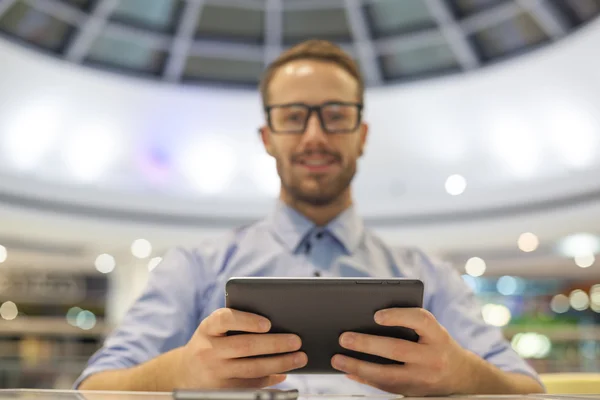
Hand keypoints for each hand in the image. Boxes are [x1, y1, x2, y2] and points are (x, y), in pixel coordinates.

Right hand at [177, 308, 306, 388]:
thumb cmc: (212, 342)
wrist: (186, 372)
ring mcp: (215, 372)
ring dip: (280, 363)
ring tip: (299, 357)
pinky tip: (284, 372)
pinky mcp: (223, 390)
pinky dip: (270, 378)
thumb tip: (276, 326)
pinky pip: (251, 384)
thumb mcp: (215, 329)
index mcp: (208, 328)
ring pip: (252, 368)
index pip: (225, 319)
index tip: (268, 323)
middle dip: (275, 343)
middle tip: (297, 340)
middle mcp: (208, 350)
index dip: (247, 320)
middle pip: (246, 346)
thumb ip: (238, 322)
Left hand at [332, 308, 472, 395]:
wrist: (461, 376)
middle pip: (398, 349)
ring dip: (359, 367)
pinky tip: (349, 371)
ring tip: (338, 359)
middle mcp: (433, 357)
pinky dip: (365, 379)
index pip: (420, 320)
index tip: (376, 315)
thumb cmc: (436, 344)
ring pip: (388, 375)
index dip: (397, 316)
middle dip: (367, 344)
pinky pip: (386, 387)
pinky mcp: (414, 393)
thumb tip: (368, 319)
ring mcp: (424, 378)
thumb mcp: (431, 330)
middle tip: (343, 338)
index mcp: (437, 335)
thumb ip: (408, 322)